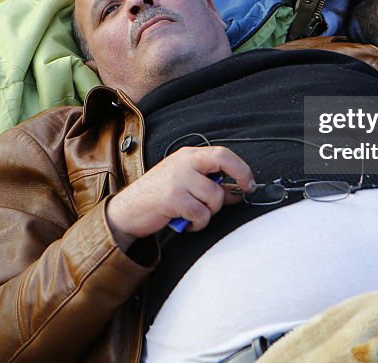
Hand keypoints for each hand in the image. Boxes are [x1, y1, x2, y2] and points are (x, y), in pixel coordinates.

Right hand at [105, 146, 253, 248]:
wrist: (127, 211)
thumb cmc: (158, 197)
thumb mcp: (184, 184)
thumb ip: (209, 185)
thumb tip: (237, 192)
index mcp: (187, 155)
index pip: (222, 154)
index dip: (241, 168)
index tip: (249, 184)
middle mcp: (183, 162)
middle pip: (222, 161)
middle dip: (240, 177)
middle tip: (243, 193)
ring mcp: (178, 179)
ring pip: (215, 197)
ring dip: (209, 212)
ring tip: (193, 214)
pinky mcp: (173, 198)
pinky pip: (201, 215)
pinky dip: (198, 224)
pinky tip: (185, 222)